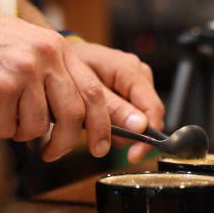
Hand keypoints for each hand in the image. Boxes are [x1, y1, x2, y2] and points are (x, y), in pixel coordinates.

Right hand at [0, 0, 110, 161]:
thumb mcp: (35, 49)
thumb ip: (59, 78)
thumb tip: (79, 123)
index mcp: (60, 50)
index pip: (94, 93)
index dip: (102, 125)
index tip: (101, 147)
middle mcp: (46, 58)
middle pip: (73, 115)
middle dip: (65, 143)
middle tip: (52, 153)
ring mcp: (23, 71)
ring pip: (38, 126)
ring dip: (23, 133)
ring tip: (8, 116)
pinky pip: (8, 128)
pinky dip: (0, 128)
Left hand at [68, 40, 164, 163]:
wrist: (60, 56)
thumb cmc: (69, 66)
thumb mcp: (85, 89)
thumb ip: (113, 109)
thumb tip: (140, 126)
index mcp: (131, 70)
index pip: (153, 109)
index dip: (147, 137)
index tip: (134, 156)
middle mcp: (140, 75)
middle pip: (148, 117)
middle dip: (127, 133)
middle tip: (99, 133)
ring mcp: (138, 83)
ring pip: (140, 120)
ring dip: (120, 129)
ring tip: (95, 122)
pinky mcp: (132, 92)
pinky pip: (132, 116)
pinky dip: (117, 123)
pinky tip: (101, 118)